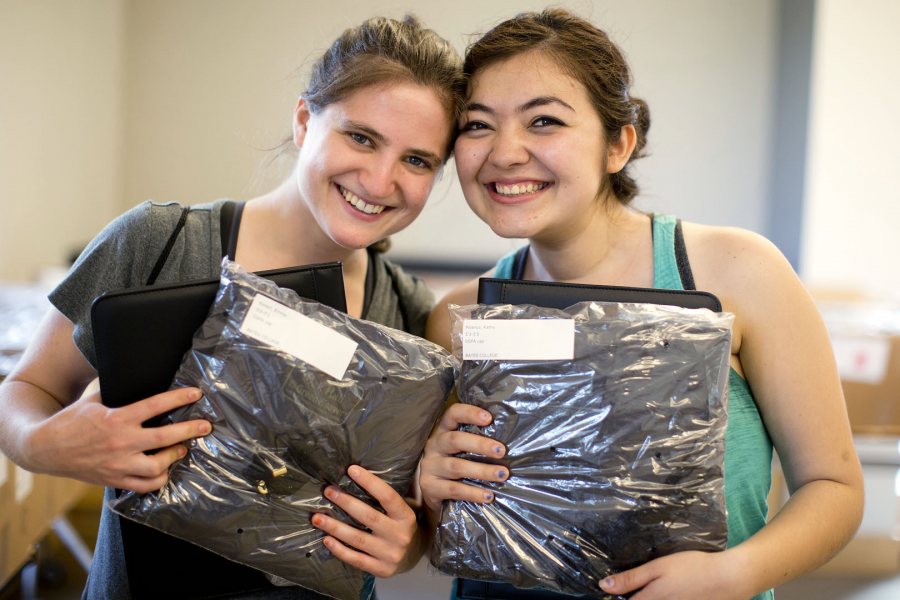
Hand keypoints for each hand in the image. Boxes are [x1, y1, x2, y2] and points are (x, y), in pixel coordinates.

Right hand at [32, 386, 210, 492]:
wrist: (44, 448)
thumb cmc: (71, 421)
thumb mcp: (94, 400)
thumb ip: (119, 394)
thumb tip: (143, 380)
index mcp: (116, 418)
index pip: (155, 405)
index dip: (179, 397)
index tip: (196, 393)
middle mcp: (120, 443)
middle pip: (164, 438)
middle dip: (189, 431)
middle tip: (205, 426)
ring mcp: (117, 464)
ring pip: (157, 467)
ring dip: (174, 457)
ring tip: (182, 448)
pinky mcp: (113, 480)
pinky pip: (144, 486)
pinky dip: (158, 479)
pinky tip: (164, 470)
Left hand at [311, 465, 420, 577]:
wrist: (414, 556)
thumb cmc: (402, 526)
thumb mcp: (402, 511)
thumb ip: (386, 498)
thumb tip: (357, 477)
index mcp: (406, 517)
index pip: (388, 496)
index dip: (370, 482)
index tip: (351, 470)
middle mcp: (400, 535)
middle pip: (369, 517)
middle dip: (346, 502)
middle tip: (328, 491)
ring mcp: (390, 554)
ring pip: (358, 539)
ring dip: (335, 527)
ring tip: (317, 518)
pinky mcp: (381, 569)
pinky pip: (356, 559)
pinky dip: (339, 549)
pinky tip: (326, 539)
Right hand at [419, 403, 507, 513]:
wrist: (433, 492)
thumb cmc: (456, 463)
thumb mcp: (461, 449)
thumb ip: (477, 442)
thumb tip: (511, 440)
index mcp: (443, 430)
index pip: (452, 414)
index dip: (469, 413)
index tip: (489, 418)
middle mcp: (434, 445)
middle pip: (455, 440)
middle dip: (480, 445)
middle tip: (501, 451)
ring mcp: (430, 466)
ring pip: (456, 466)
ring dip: (482, 470)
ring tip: (502, 474)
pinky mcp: (429, 487)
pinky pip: (454, 489)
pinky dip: (473, 492)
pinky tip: (488, 495)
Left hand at [599, 550, 748, 599]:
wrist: (728, 578)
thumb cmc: (691, 568)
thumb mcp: (658, 568)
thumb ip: (631, 578)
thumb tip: (604, 586)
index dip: (617, 596)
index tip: (610, 590)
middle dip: (633, 596)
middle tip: (633, 588)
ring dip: (646, 597)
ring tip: (657, 586)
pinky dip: (664, 598)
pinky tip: (671, 590)